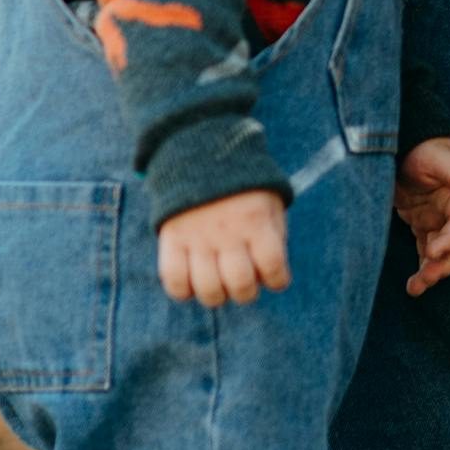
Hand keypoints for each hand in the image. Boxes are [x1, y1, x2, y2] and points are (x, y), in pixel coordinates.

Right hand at [157, 189, 290, 305]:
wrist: (200, 154)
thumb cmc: (244, 189)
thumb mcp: (271, 203)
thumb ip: (275, 237)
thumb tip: (271, 277)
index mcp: (256, 221)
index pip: (273, 267)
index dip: (278, 280)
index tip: (274, 277)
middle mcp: (228, 232)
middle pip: (241, 284)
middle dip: (246, 292)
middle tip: (242, 282)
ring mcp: (198, 237)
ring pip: (209, 290)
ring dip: (217, 295)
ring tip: (218, 284)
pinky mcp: (172, 239)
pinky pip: (174, 281)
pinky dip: (184, 291)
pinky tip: (192, 282)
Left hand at [394, 138, 449, 296]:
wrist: (408, 148)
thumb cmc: (425, 149)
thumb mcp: (438, 158)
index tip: (432, 251)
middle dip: (445, 264)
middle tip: (427, 278)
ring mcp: (440, 223)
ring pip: (444, 255)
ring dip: (433, 273)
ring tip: (415, 289)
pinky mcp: (425, 228)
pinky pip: (428, 254)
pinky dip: (423, 270)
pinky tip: (413, 287)